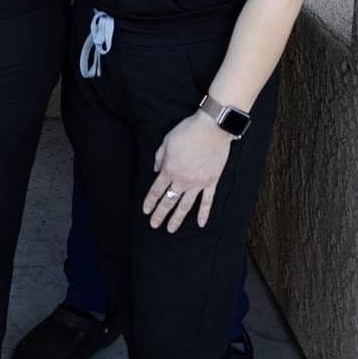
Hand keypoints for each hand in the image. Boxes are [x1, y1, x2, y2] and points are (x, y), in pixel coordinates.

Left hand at [143, 112, 232, 231]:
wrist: (212, 129)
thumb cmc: (187, 131)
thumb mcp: (166, 141)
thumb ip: (159, 157)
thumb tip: (156, 169)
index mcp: (169, 170)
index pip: (156, 190)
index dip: (150, 202)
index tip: (145, 211)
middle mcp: (182, 180)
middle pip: (169, 201)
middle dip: (160, 214)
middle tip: (154, 225)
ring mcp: (198, 183)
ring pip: (186, 205)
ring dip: (177, 218)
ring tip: (171, 230)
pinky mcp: (212, 182)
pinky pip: (207, 201)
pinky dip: (204, 213)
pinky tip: (201, 224)